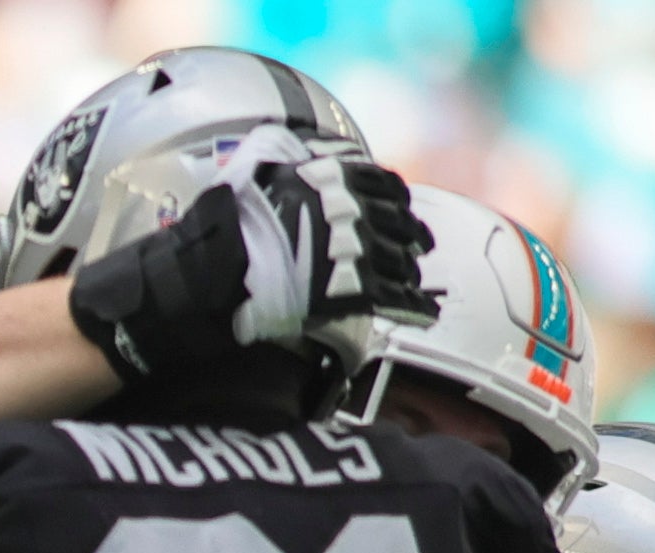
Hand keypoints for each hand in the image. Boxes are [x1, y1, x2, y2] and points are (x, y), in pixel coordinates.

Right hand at [226, 151, 433, 344]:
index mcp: (344, 179)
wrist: (231, 259)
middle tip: (418, 245)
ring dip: (410, 270)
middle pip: (401, 224)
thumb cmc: (239, 213)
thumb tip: (280, 138)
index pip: (385, 184)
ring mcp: (363, 251)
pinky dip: (415, 305)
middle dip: (412, 236)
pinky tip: (423, 311)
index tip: (401, 206)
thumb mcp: (260, 162)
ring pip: (402, 261)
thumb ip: (281, 151)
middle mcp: (362, 212)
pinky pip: (398, 297)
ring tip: (414, 280)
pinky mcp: (359, 289)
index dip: (396, 198)